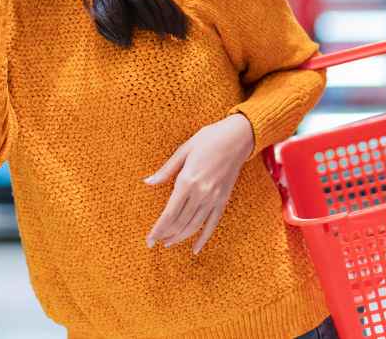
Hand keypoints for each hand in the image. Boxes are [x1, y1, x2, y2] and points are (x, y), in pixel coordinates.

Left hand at [144, 113, 254, 254]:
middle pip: (179, 223)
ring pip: (194, 226)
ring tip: (168, 243)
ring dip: (180, 238)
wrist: (237, 137)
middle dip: (165, 235)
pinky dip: (203, 238)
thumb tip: (148, 182)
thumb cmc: (209, 139)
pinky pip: (212, 224)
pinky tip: (195, 248)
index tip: (149, 240)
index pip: (169, 214)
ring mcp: (214, 198)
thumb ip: (166, 170)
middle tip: (154, 242)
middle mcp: (200, 193)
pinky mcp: (223, 200)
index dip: (158, 229)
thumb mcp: (184, 150)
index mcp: (187, 181)